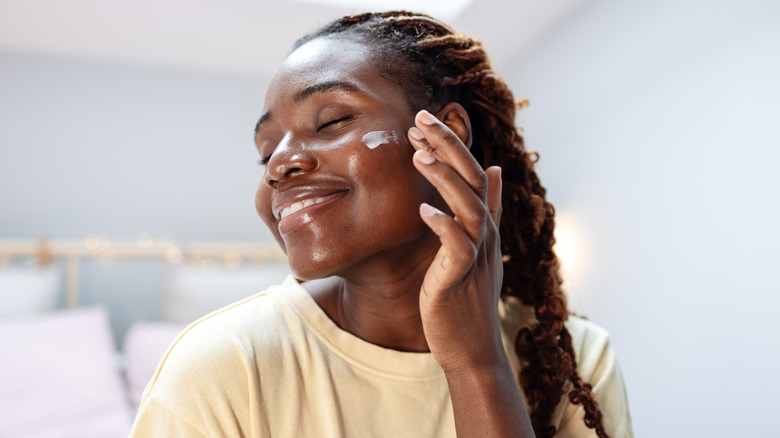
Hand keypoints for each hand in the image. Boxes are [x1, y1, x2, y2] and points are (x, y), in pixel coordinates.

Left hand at [408, 108, 503, 372]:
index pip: (472, 172)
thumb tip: (494, 168)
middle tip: (420, 117)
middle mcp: (484, 233)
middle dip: (447, 145)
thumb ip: (484, 208)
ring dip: (444, 178)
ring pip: (467, 206)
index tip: (424, 120)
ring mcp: (476, 254)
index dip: (451, 144)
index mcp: (484, 223)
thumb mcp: (476, 247)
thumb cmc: (467, 296)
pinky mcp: (461, 277)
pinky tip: (423, 210)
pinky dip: (443, 225)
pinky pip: (456, 246)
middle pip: (472, 179)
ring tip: (418, 153)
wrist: (471, 346)